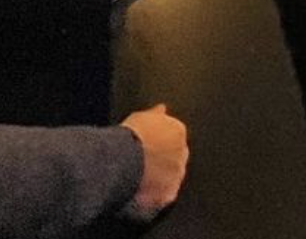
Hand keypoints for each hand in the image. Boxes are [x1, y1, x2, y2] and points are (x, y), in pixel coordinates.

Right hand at [121, 104, 189, 221]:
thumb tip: (161, 109)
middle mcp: (182, 154)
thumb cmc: (130, 136)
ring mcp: (176, 177)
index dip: (160, 144)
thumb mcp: (141, 117)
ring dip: (159, 180)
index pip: (174, 138)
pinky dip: (152, 197)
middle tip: (144, 165)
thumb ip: (155, 115)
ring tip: (138, 181)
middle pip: (175, 159)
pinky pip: (161, 197)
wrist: (123, 159)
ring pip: (170, 179)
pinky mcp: (167, 196)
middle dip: (164, 161)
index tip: (149, 147)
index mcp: (178, 132)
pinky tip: (139, 195)